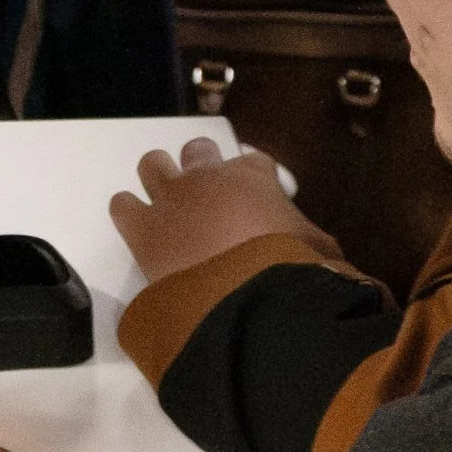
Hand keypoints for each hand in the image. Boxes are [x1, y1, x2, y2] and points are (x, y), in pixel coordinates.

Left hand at [110, 133, 338, 285]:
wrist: (249, 301)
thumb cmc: (293, 272)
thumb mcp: (321, 253)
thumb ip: (313, 242)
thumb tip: (328, 257)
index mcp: (253, 177)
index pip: (253, 161)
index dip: (252, 178)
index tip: (253, 195)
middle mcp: (208, 177)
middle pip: (197, 151)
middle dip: (202, 168)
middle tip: (207, 197)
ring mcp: (171, 198)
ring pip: (153, 164)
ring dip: (160, 179)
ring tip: (168, 206)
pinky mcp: (142, 227)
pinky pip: (122, 205)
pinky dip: (131, 215)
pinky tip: (140, 230)